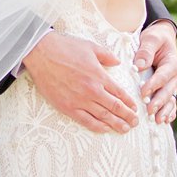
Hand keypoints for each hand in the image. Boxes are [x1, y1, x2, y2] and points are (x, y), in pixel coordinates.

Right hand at [21, 30, 137, 133]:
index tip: (135, 108)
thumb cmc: (65, 47)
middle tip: (135, 122)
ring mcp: (79, 100)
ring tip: (125, 129)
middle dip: (127, 116)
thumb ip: (107, 56)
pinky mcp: (67, 107)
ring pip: (103, 116)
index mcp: (99, 75)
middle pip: (115, 107)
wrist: (41, 53)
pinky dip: (97, 126)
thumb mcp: (90, 47)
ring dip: (116, 124)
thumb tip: (118, 62)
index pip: (119, 93)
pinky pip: (85, 120)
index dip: (129, 102)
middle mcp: (92, 90)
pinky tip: (105, 129)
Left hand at [134, 21, 176, 124]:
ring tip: (158, 120)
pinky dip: (170, 112)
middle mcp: (174, 76)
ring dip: (165, 110)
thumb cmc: (155, 38)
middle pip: (167, 91)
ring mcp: (172, 85)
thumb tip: (139, 65)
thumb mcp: (151, 38)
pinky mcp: (168, 90)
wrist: (162, 39)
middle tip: (149, 111)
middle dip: (159, 101)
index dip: (153, 84)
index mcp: (171, 63)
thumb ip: (146, 50)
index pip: (162, 76)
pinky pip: (171, 103)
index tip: (142, 92)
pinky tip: (166, 121)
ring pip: (170, 99)